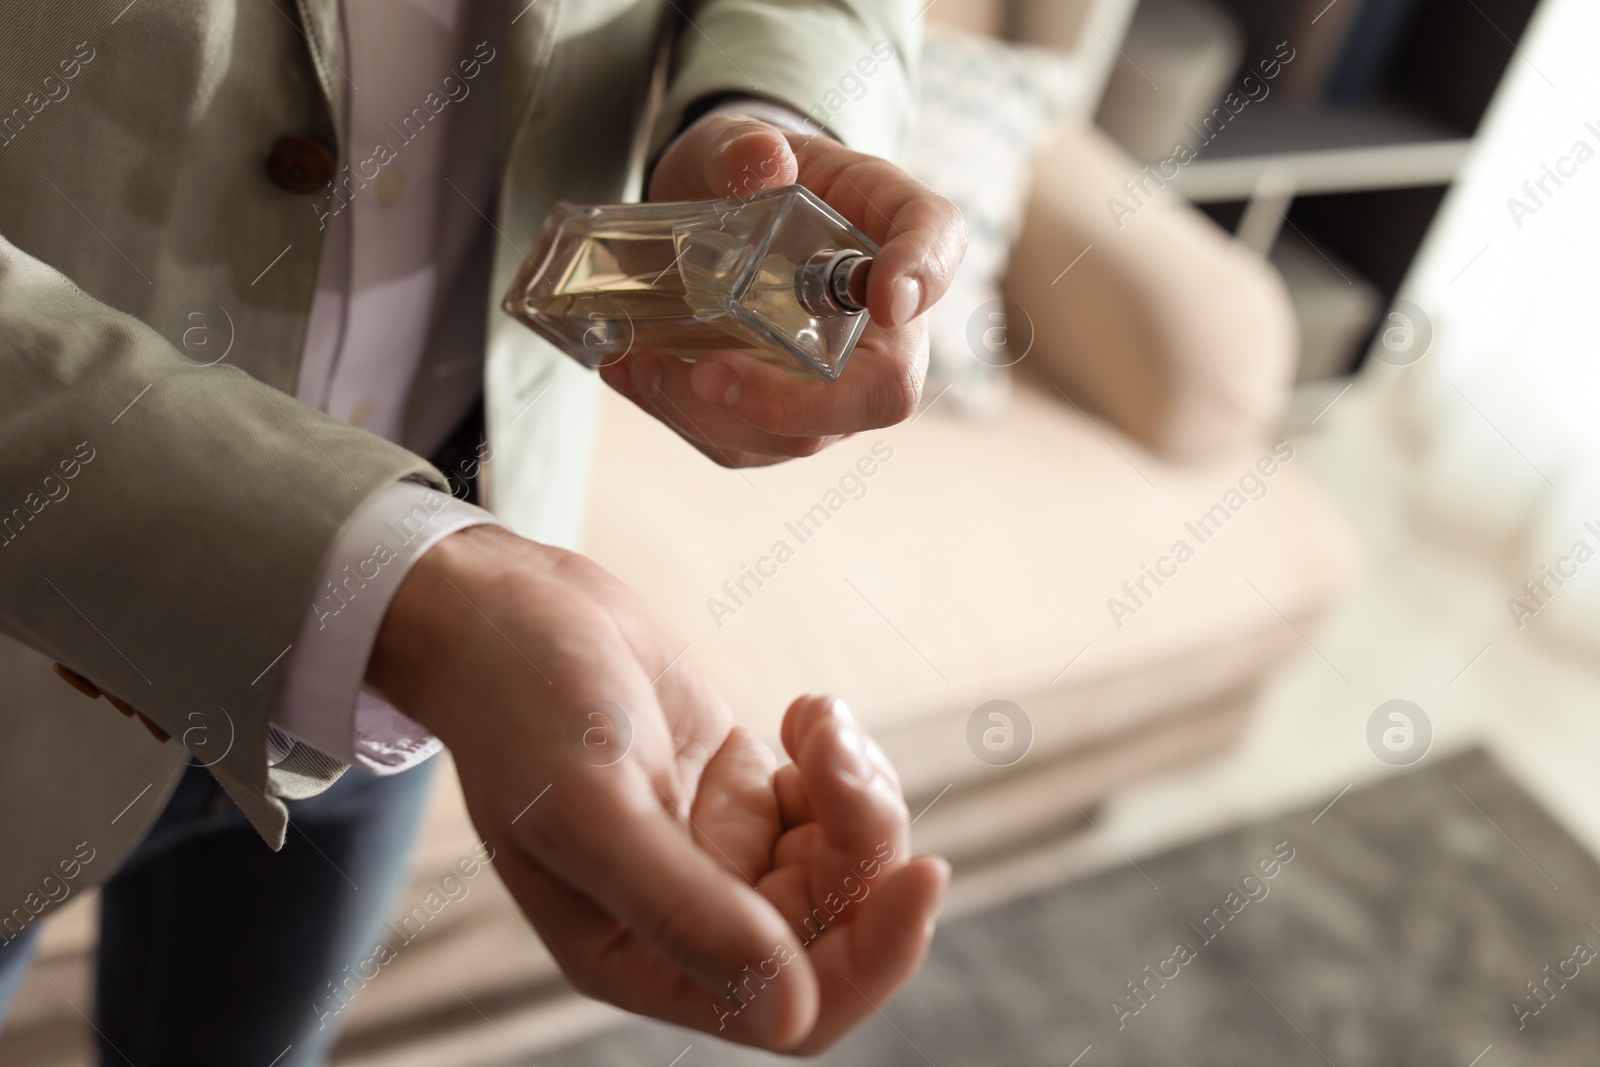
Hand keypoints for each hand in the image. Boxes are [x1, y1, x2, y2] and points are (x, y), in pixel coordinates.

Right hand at [368, 525, 948, 1051]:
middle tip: (836, 755)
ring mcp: (723, 857)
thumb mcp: (592, 810)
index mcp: (639, 957)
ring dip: (857, 788)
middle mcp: (689, 921)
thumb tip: (793, 1011)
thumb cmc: (524, 706)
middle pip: (837, 929)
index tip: (920, 875)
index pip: (790, 1011)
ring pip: (848, 863)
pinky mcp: (746, 794)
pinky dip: (841, 758)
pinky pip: (836, 806)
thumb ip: (684, 913)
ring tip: (815, 720)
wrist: (507, 610)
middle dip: (864, 843)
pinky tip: (804, 712)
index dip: (871, 960)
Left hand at [598, 114, 965, 466]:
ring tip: (643, 364)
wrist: (718, 212)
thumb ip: (744, 146)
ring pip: (800, 439)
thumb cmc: (749, 174)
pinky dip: (678, 417)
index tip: (887, 297)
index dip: (924, 274)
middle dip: (795, 404)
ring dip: (712, 416)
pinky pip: (740, 444)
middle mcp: (883, 325)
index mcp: (894, 228)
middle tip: (711, 374)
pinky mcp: (780, 420)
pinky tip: (633, 373)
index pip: (938, 243)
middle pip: (883, 392)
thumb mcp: (736, 141)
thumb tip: (763, 163)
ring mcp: (836, 386)